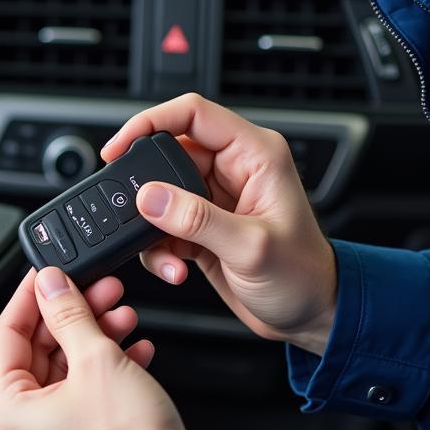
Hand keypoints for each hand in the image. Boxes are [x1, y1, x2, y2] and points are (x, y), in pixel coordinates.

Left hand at [0, 266, 188, 429]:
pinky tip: (133, 350)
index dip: (29, 297)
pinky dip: (106, 371)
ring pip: (65, 374)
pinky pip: (84, 399)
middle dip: (73, 317)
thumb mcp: (96, 359)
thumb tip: (49, 284)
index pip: (6, 336)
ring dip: (94, 339)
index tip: (47, 274)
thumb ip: (68, 313)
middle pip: (38, 354)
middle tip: (97, 290)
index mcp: (7, 416)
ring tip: (121, 315)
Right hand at [102, 93, 336, 355]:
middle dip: (145, 186)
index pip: (193, 113)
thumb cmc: (304, 276)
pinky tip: (174, 268)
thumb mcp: (251, 247)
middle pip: (167, 154)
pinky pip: (161, 223)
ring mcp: (214, 197)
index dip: (150, 122)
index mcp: (254, 155)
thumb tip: (149, 197)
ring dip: (151, 227)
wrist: (311, 316)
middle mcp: (232, 169)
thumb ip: (197, 219)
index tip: (119, 147)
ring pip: (158, 192)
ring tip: (166, 254)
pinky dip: (158, 247)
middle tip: (130, 210)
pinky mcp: (200, 224)